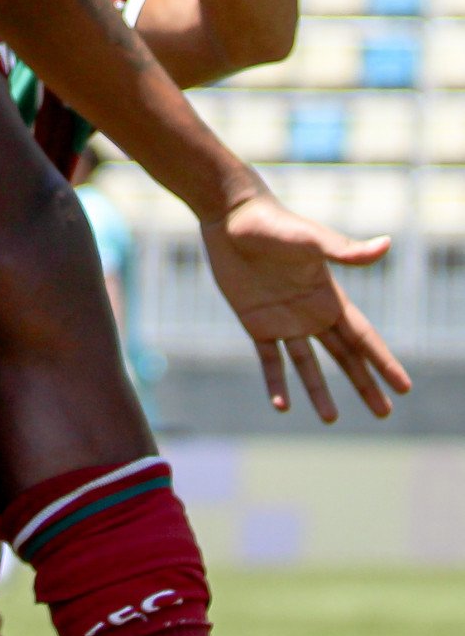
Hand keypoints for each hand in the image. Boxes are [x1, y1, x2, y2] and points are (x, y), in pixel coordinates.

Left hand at [200, 190, 410, 421]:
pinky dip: (275, 382)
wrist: (230, 216)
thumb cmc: (274, 222)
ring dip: (319, 391)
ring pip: (307, 364)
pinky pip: (269, 359)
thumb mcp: (312, 239)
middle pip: (344, 356)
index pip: (364, 337)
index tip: (403, 387)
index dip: (383, 361)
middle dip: (364, 382)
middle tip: (384, 413)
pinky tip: (280, 405)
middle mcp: (311, 312)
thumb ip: (346, 250)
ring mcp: (284, 320)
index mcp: (330, 296)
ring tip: (330, 419)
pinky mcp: (256, 321)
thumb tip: (387, 244)